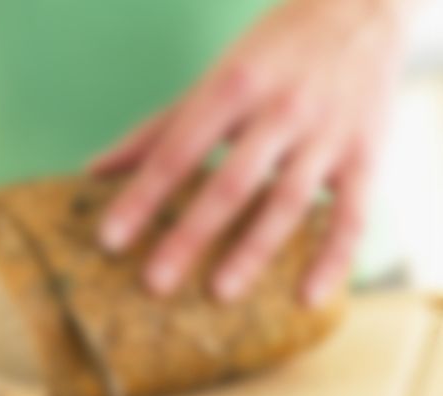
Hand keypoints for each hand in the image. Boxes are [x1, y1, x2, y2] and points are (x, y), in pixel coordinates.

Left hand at [91, 0, 408, 305]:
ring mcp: (326, 135)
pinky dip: (333, 259)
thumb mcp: (213, 78)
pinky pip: (352, 215)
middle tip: (155, 282)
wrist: (360, 11)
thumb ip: (157, 129)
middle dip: (190, 235)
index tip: (110, 240)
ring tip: (219, 293)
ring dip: (252, 251)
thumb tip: (97, 171)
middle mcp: (280, 111)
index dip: (141, 198)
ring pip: (286, 202)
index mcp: (232, 87)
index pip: (177, 151)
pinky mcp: (366, 155)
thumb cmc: (270, 53)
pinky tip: (307, 298)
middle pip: (229, 184)